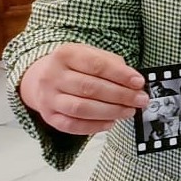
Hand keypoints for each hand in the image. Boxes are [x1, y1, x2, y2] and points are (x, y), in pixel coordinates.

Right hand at [20, 42, 149, 135]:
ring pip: (80, 108)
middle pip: (89, 88)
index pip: (96, 65)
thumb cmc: (74, 66)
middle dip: (120, 96)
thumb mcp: (91, 54)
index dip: (120, 75)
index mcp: (65, 55)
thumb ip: (112, 64)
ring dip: (110, 112)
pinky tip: (110, 122)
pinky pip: (71, 125)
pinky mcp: (48, 116)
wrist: (40, 77)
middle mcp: (52, 76)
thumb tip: (134, 82)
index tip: (139, 82)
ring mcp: (48, 97)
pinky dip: (93, 126)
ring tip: (129, 111)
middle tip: (140, 99)